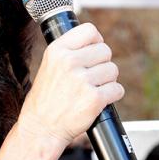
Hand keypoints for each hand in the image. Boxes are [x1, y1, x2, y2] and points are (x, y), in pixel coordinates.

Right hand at [19, 23, 123, 144]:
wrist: (41, 129)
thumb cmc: (46, 99)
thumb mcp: (49, 65)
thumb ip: (70, 51)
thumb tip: (96, 41)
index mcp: (57, 50)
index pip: (90, 30)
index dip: (96, 41)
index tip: (94, 51)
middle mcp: (69, 62)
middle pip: (105, 51)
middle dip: (102, 64)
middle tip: (92, 77)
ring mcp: (82, 80)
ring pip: (113, 70)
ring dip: (107, 81)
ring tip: (92, 90)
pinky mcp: (95, 98)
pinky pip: (117, 89)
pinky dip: (112, 96)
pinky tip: (99, 100)